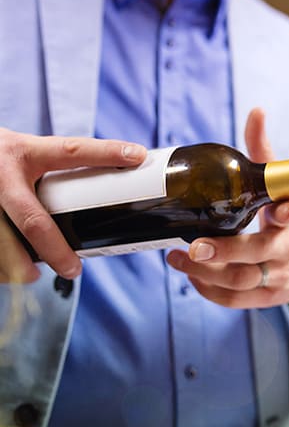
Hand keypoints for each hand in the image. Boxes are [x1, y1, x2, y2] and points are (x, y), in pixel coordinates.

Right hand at [0, 127, 145, 282]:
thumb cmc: (1, 160)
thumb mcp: (24, 153)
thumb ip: (54, 167)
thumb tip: (112, 177)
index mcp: (26, 152)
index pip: (71, 152)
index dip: (105, 153)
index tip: (136, 156)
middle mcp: (3, 173)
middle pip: (32, 220)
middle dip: (54, 250)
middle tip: (74, 270)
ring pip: (4, 242)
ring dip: (19, 265)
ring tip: (32, 275)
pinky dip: (2, 266)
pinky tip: (10, 271)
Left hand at [165, 108, 288, 308]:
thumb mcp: (285, 189)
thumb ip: (264, 153)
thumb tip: (256, 112)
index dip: (283, 212)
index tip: (277, 208)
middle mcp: (286, 252)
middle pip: (254, 255)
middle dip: (222, 252)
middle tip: (191, 245)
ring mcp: (277, 278)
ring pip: (240, 282)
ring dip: (205, 272)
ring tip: (177, 258)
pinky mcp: (268, 298)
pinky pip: (236, 301)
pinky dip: (210, 292)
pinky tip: (191, 277)